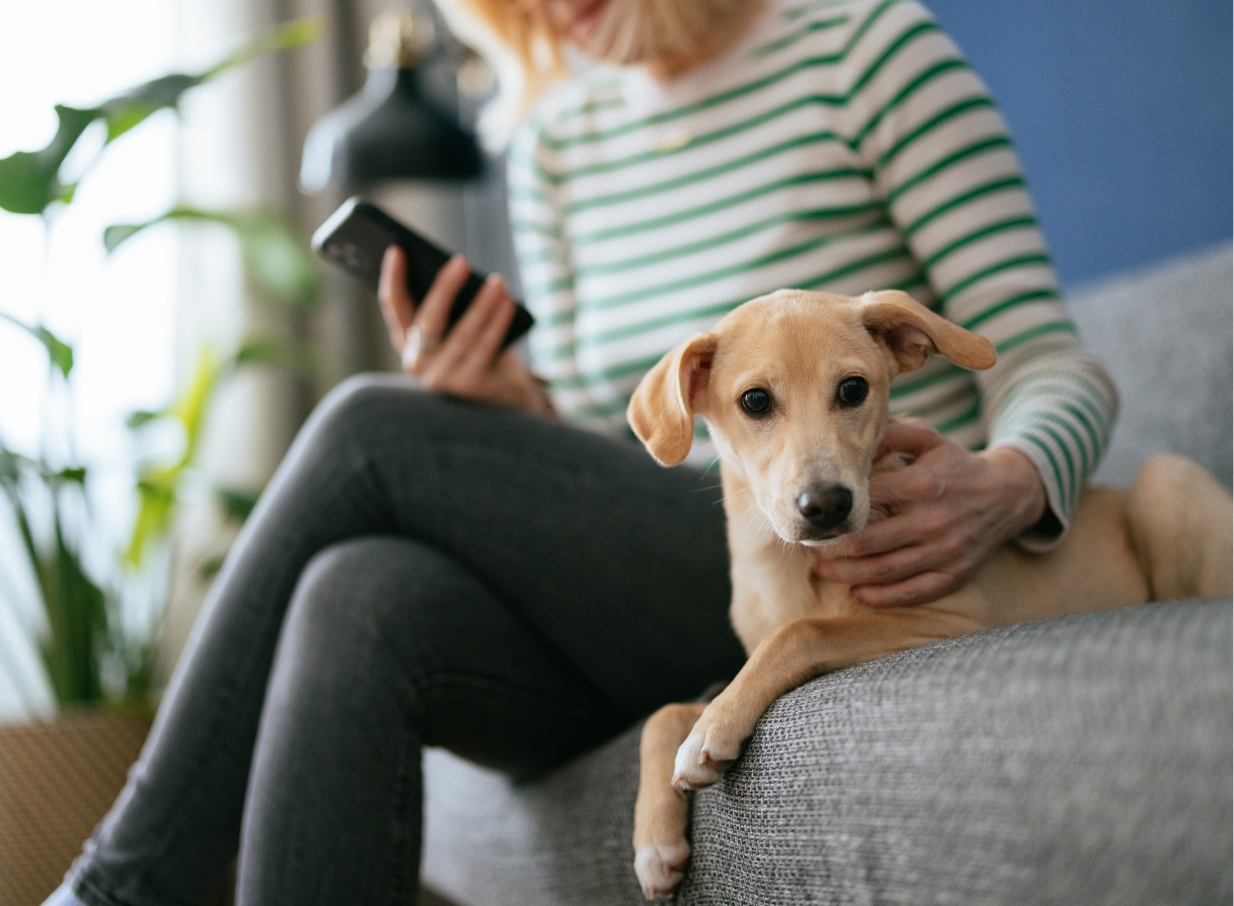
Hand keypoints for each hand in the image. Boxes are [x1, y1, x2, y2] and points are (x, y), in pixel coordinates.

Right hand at [377, 246, 552, 414]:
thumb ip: (452, 307)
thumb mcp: (461, 327)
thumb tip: (458, 272)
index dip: (393, 278)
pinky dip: (498, 323)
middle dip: (444, 289)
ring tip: (498, 282)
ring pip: (462, 335)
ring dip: (482, 304)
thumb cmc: (480, 352)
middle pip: (428, 322)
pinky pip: (485, 349)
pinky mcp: (470, 387)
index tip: (397, 249)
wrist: (505, 397)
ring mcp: (443, 379)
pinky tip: (508, 304)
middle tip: (461, 261)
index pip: (394, 307)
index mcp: (409, 342)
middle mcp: (418, 363)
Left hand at [811, 421, 1046, 606]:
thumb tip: (848, 443)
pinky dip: (882, 597)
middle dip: (830, 549)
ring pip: (884, 571)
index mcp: (921, 484)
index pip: (866, 501)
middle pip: (868, 543)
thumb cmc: (956, 465)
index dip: (834, 510)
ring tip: (821, 571)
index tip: (813, 514)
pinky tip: (859, 592)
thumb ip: (888, 435)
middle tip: (808, 547)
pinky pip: (913, 592)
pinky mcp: (956, 574)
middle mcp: (933, 520)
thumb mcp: (927, 439)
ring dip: (846, 575)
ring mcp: (946, 551)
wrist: (1009, 494)